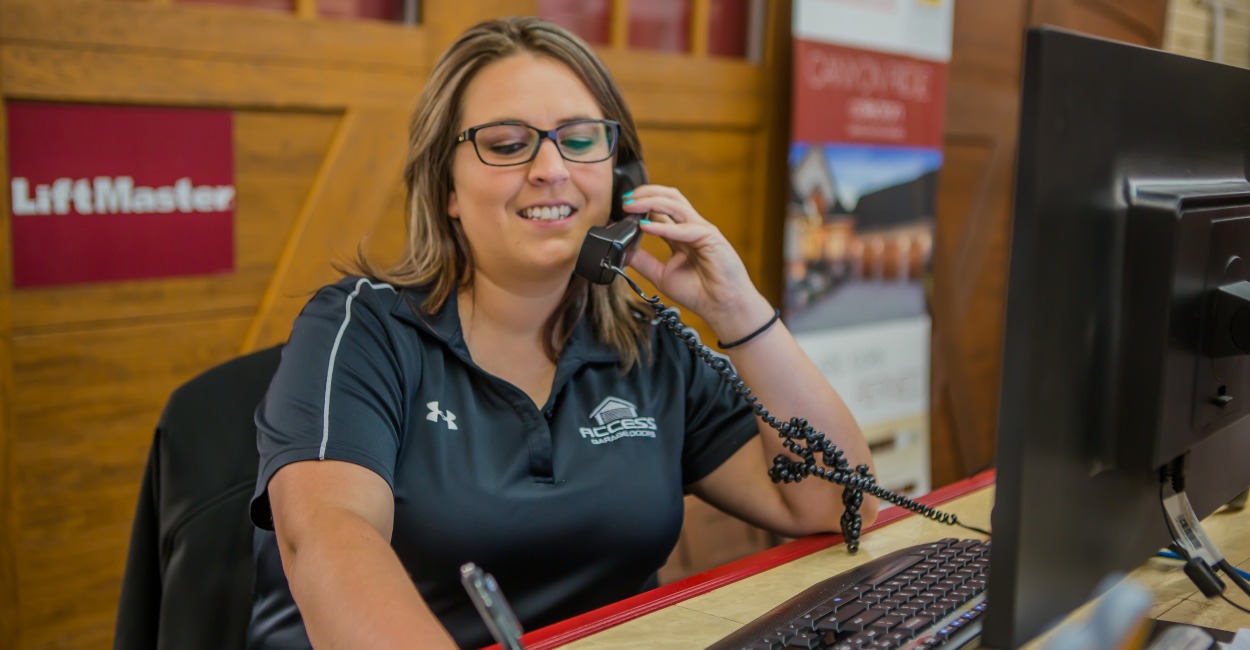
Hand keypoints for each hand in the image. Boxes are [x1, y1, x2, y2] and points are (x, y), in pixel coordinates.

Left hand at [623, 185, 773, 339]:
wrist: (722, 307)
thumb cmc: (699, 292)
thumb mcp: (661, 275)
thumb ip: (643, 261)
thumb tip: (622, 250)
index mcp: (680, 235)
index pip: (660, 210)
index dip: (641, 205)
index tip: (622, 208)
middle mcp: (691, 228)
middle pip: (669, 199)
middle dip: (646, 194)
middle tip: (625, 200)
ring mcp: (701, 230)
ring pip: (676, 205)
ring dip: (651, 202)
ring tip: (631, 206)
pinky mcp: (710, 237)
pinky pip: (684, 228)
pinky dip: (663, 227)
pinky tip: (645, 226)